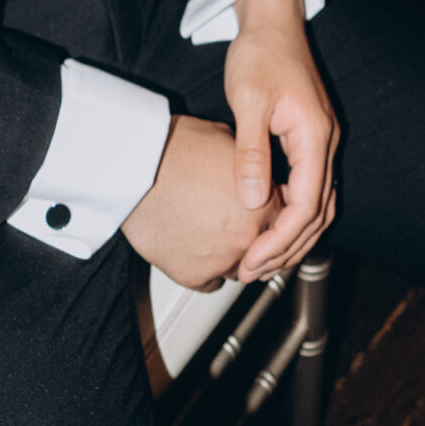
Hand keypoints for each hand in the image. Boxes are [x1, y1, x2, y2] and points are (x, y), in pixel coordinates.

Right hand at [121, 114, 280, 290]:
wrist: (137, 172)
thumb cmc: (176, 151)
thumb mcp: (227, 142)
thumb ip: (250, 166)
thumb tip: (254, 169)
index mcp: (265, 203)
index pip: (287, 221)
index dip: (273, 215)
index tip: (263, 215)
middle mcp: (250, 236)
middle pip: (267, 250)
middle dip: (256, 239)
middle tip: (236, 225)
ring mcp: (224, 259)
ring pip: (241, 269)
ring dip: (232, 257)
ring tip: (212, 234)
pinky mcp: (196, 275)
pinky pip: (211, 282)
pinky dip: (205, 270)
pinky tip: (195, 248)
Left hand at [220, 0, 339, 283]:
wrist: (272, 20)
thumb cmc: (260, 53)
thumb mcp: (248, 102)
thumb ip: (252, 153)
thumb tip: (253, 200)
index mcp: (314, 136)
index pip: (305, 205)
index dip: (279, 239)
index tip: (251, 260)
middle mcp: (325, 143)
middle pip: (317, 213)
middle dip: (287, 248)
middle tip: (251, 271)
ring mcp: (320, 141)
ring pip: (317, 204)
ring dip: (292, 236)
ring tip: (260, 259)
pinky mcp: (309, 138)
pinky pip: (309, 187)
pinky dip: (293, 214)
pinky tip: (268, 225)